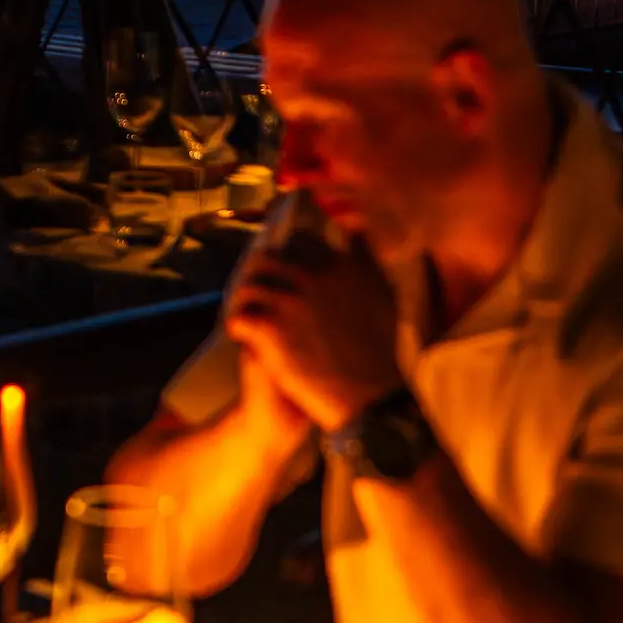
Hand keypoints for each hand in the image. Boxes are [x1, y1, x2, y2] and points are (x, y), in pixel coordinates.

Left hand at [224, 226, 403, 434]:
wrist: (370, 398)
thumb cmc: (382, 352)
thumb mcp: (383, 294)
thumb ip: (364, 256)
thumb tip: (351, 224)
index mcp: (340, 265)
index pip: (301, 241)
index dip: (288, 252)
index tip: (282, 264)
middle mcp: (312, 275)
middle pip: (268, 260)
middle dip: (260, 274)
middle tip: (259, 291)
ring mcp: (288, 300)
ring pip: (249, 286)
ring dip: (246, 299)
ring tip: (248, 314)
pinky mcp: (269, 328)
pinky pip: (240, 317)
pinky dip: (238, 326)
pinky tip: (243, 337)